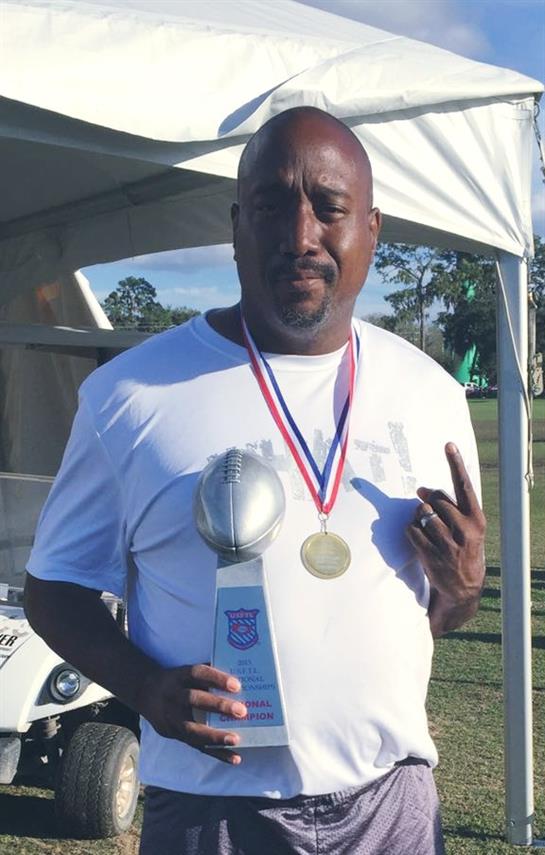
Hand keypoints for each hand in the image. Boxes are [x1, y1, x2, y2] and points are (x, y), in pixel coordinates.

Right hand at [137, 664, 246, 764]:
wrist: (146, 693)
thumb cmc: (178, 681)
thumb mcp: (186, 671)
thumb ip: (208, 673)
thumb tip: (240, 675)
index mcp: (179, 676)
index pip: (197, 674)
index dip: (216, 679)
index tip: (237, 685)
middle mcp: (173, 696)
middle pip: (194, 699)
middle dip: (217, 705)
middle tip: (241, 711)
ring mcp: (171, 718)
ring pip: (192, 729)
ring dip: (214, 736)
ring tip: (236, 739)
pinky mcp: (175, 735)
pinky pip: (196, 746)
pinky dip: (216, 753)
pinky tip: (235, 757)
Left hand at [406, 442, 485, 636]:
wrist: (463, 588)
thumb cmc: (463, 551)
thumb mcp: (468, 529)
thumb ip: (449, 508)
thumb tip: (422, 491)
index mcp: (476, 520)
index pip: (464, 486)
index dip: (455, 464)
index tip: (448, 445)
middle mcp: (464, 529)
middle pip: (435, 499)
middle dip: (427, 502)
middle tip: (429, 512)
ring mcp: (448, 543)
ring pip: (421, 513)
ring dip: (418, 518)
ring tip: (427, 530)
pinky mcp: (431, 554)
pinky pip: (411, 530)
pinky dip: (411, 532)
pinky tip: (420, 540)